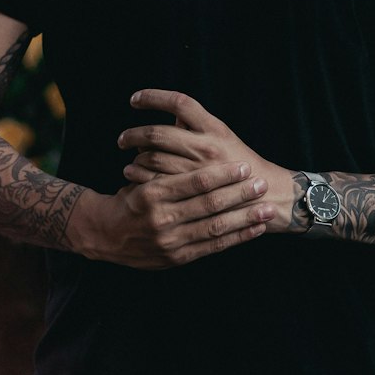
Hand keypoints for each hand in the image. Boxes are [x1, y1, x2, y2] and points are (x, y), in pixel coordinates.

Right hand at [69, 160, 274, 269]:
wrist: (106, 235)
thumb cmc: (131, 198)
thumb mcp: (139, 175)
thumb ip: (163, 153)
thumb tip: (180, 117)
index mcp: (152, 194)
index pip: (194, 182)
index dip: (222, 175)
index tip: (244, 166)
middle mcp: (161, 219)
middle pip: (208, 205)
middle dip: (239, 195)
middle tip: (261, 184)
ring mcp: (170, 241)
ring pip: (215, 228)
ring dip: (244, 219)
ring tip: (267, 210)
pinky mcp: (178, 258)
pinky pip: (213, 247)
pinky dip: (237, 238)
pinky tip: (255, 229)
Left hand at [118, 89, 295, 234]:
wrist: (266, 198)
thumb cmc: (242, 166)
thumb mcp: (224, 139)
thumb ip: (197, 129)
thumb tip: (169, 122)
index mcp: (214, 128)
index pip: (179, 103)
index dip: (153, 97)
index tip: (134, 99)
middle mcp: (205, 146)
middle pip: (157, 133)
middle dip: (133, 134)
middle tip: (122, 139)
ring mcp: (197, 171)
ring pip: (151, 159)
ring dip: (134, 159)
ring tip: (128, 163)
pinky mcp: (191, 194)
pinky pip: (154, 182)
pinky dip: (139, 177)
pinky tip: (134, 177)